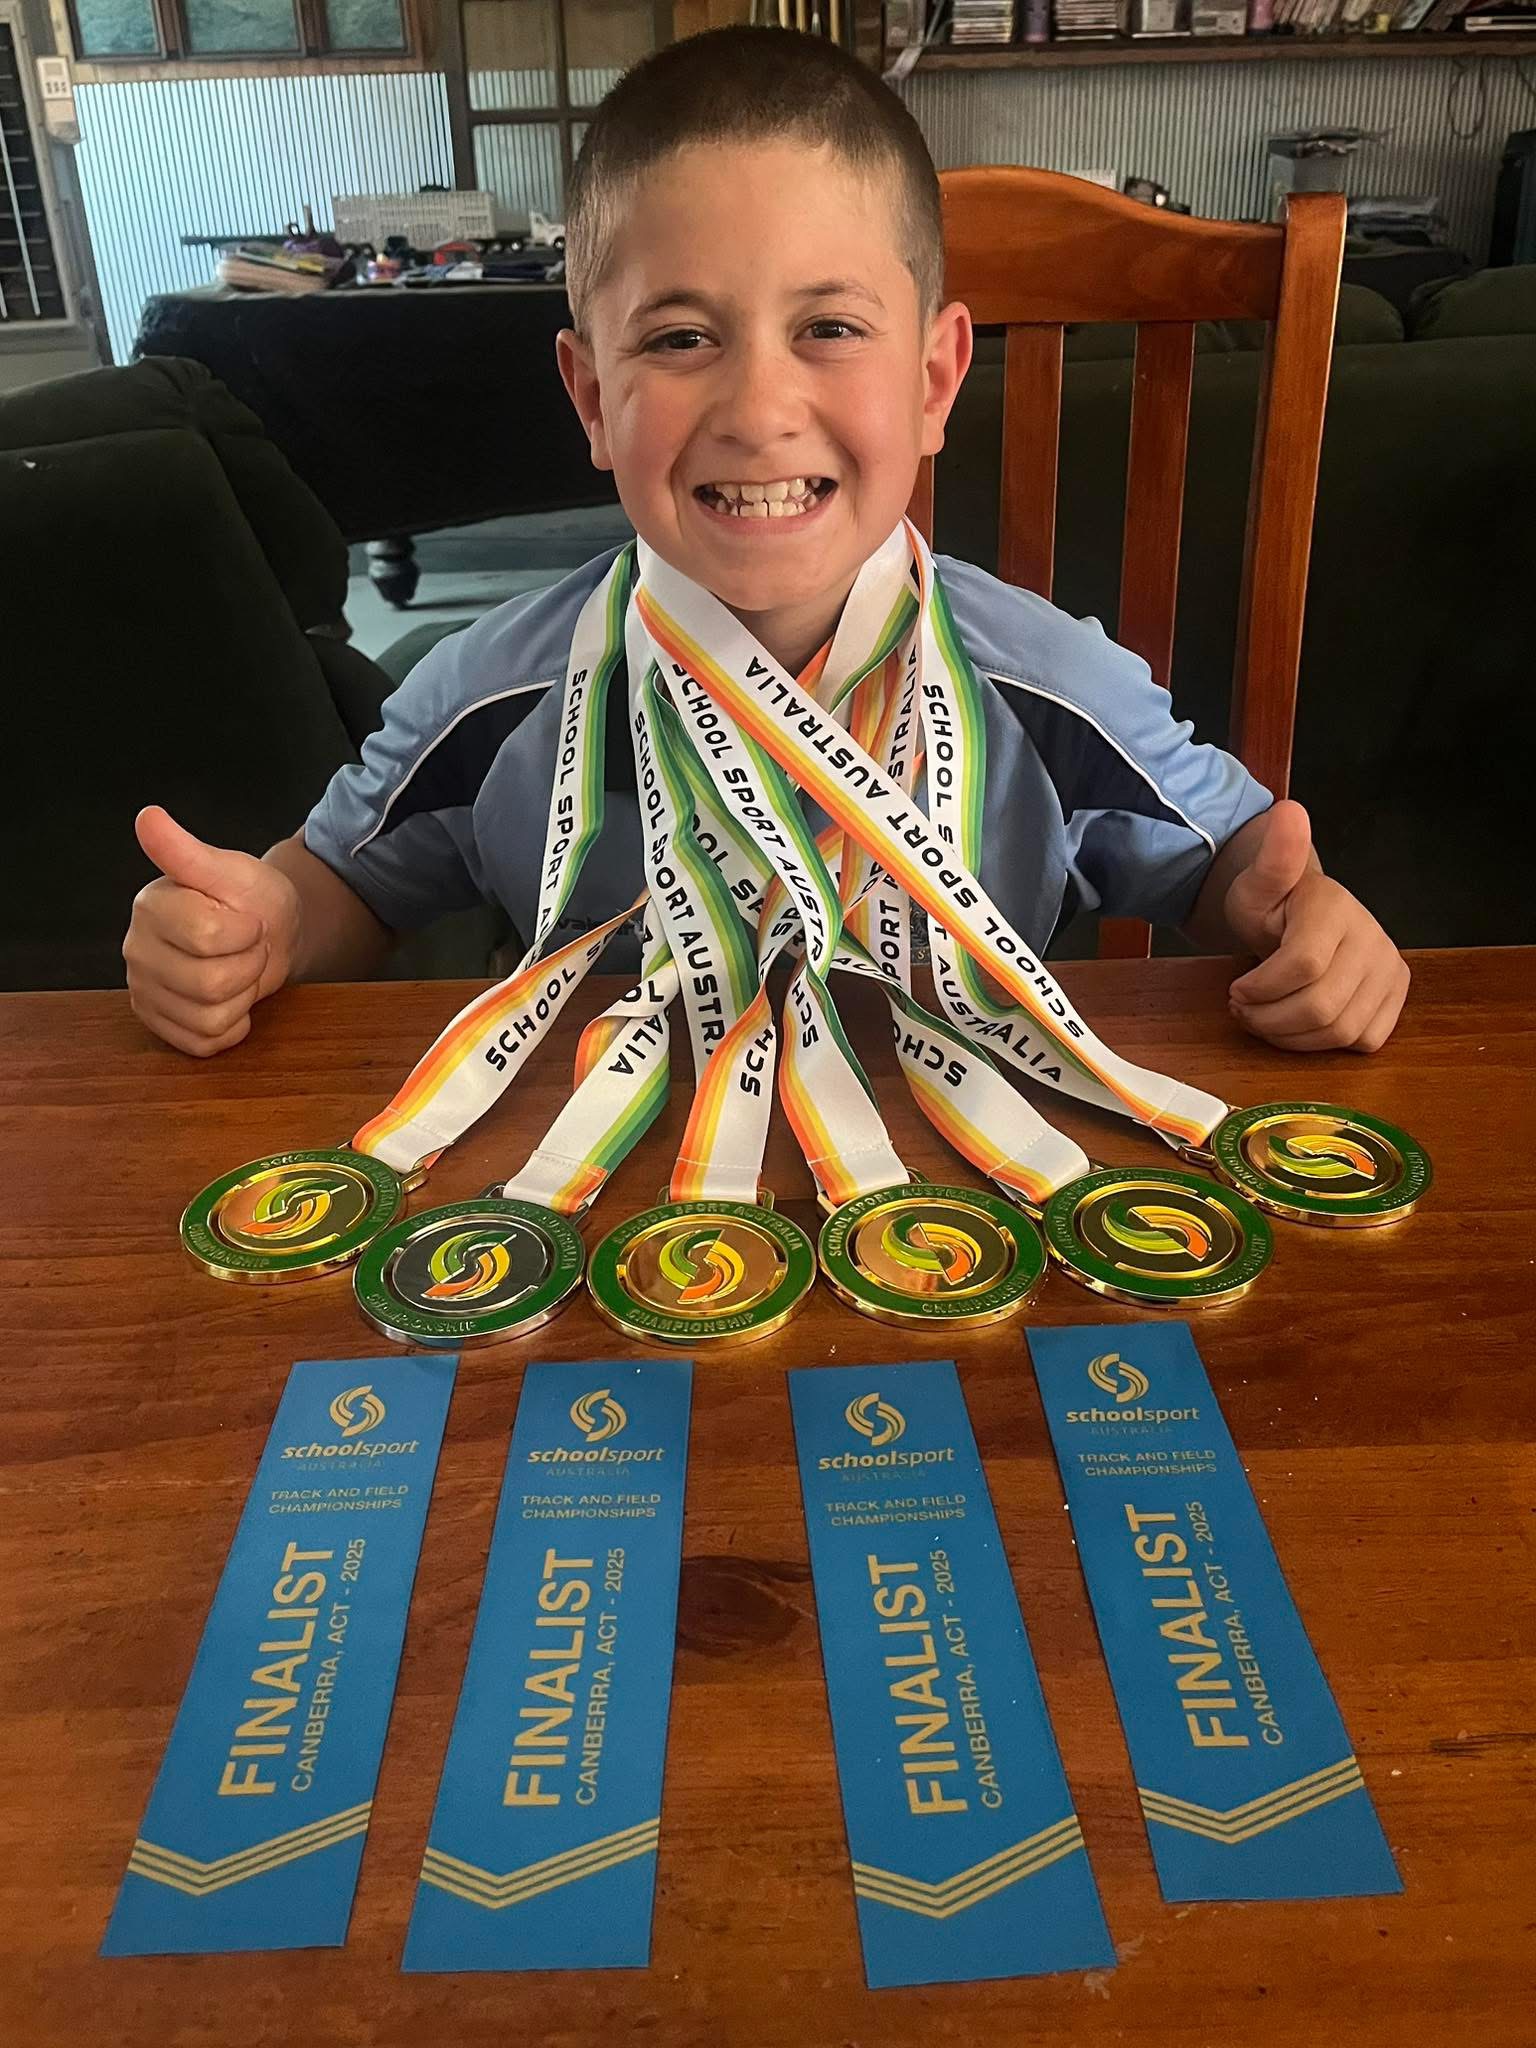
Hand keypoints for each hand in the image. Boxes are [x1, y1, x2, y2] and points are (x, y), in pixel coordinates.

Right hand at [123, 807, 300, 1055]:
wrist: (267, 935)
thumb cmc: (251, 899)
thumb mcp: (231, 870)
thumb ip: (188, 852)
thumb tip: (148, 817)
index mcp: (151, 906)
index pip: (208, 936)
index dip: (244, 930)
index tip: (244, 917)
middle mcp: (137, 950)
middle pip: (210, 984)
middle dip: (248, 966)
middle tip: (247, 947)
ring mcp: (145, 990)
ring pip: (209, 1017)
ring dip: (243, 996)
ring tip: (238, 969)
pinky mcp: (160, 1024)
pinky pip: (205, 1043)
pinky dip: (232, 1025)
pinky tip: (232, 999)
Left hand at [1223, 800, 1408, 1053]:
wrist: (1303, 916)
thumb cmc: (1274, 903)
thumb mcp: (1258, 881)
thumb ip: (1273, 857)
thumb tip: (1290, 812)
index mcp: (1336, 909)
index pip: (1302, 966)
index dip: (1261, 989)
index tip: (1236, 989)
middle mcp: (1374, 939)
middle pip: (1321, 1007)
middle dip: (1270, 1018)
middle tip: (1245, 1009)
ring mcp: (1390, 970)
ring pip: (1340, 1031)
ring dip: (1290, 1035)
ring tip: (1263, 1017)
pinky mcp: (1396, 997)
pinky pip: (1361, 1040)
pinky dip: (1320, 1044)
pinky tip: (1296, 1024)